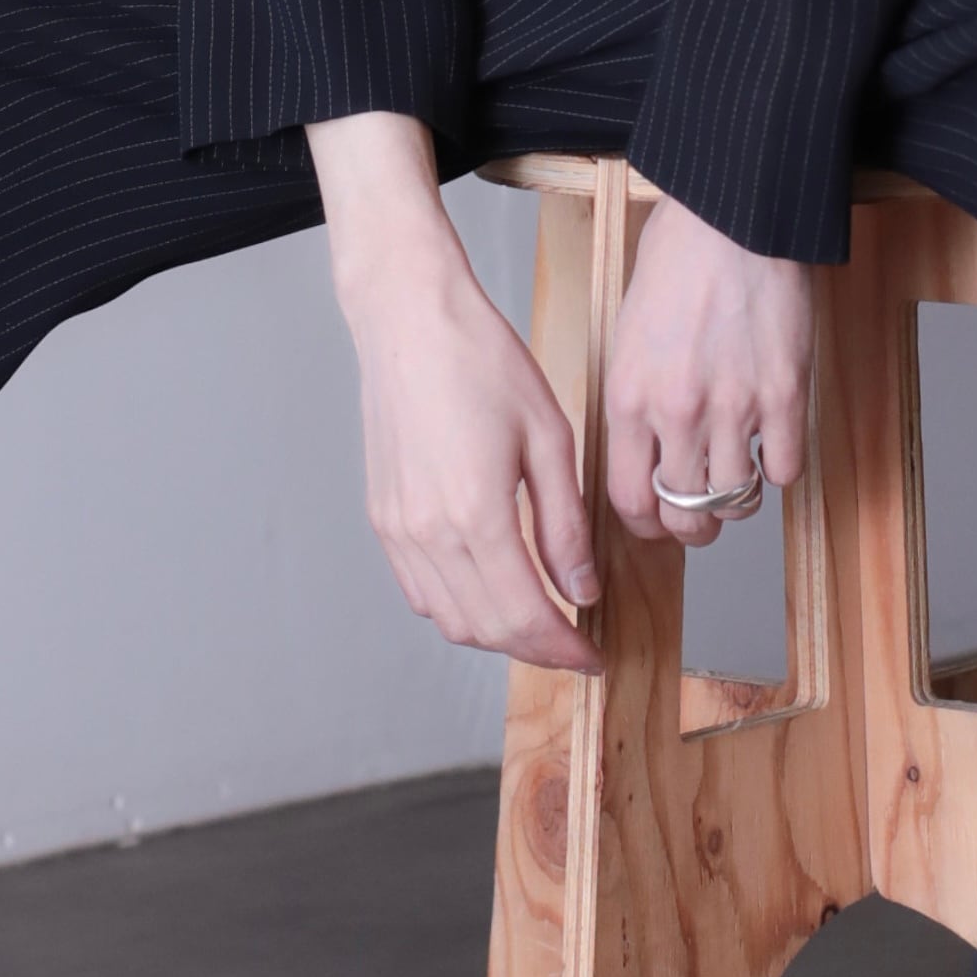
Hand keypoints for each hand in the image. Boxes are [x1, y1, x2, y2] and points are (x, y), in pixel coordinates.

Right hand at [309, 115, 603, 675]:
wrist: (410, 321)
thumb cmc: (481, 361)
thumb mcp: (549, 439)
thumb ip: (565, 525)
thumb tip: (580, 589)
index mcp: (474, 516)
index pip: (524, 617)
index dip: (564, 649)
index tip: (593, 656)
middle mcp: (427, 534)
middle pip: (485, 630)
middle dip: (536, 648)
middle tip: (575, 643)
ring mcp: (398, 530)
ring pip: (449, 619)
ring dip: (497, 633)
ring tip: (539, 618)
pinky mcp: (383, 518)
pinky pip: (420, 592)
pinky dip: (459, 608)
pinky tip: (491, 588)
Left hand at [606, 194, 813, 546]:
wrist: (732, 218)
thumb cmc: (677, 263)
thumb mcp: (628, 337)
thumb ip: (636, 400)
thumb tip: (646, 453)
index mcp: (629, 399)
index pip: (630, 500)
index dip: (645, 526)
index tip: (656, 522)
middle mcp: (678, 412)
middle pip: (685, 514)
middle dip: (692, 528)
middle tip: (701, 519)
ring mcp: (734, 407)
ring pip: (736, 500)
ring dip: (738, 501)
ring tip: (739, 481)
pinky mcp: (785, 393)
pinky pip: (787, 469)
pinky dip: (780, 468)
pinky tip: (773, 446)